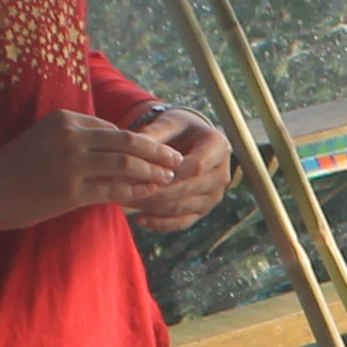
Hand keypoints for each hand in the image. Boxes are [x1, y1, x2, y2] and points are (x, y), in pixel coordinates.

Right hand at [0, 110, 183, 234]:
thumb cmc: (16, 167)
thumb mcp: (46, 139)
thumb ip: (77, 139)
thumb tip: (112, 148)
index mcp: (67, 119)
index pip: (113, 128)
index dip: (138, 141)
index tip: (156, 149)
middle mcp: (72, 136)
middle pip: (127, 141)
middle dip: (156, 152)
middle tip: (177, 159)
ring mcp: (72, 163)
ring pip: (125, 164)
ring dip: (152, 172)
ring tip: (168, 179)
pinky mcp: (71, 191)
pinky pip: (114, 190)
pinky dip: (136, 192)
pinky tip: (149, 196)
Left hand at [122, 107, 235, 232]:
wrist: (194, 142)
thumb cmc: (180, 129)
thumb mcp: (169, 123)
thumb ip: (154, 133)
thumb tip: (133, 143)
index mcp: (218, 147)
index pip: (195, 165)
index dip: (168, 172)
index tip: (139, 172)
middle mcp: (221, 174)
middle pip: (187, 189)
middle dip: (155, 191)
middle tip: (125, 189)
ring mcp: (214, 195)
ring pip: (181, 208)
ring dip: (152, 207)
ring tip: (125, 201)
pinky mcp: (204, 210)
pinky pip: (182, 222)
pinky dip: (159, 223)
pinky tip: (139, 219)